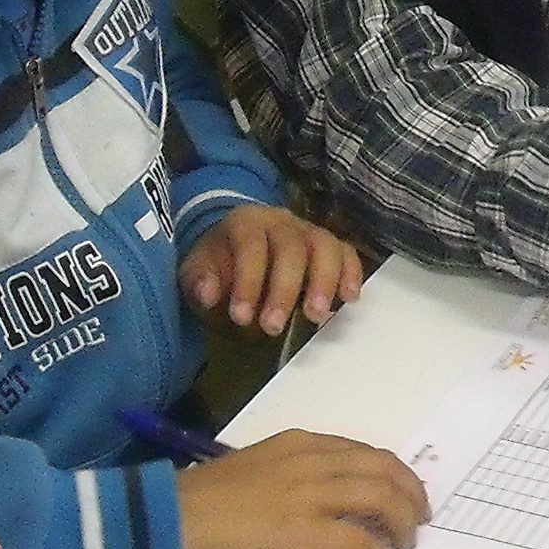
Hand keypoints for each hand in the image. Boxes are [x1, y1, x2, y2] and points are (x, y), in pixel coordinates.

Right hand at [178, 431, 428, 548]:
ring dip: (401, 523)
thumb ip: (294, 477)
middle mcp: (311, 461)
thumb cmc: (203, 501)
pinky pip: (358, 542)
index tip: (405, 492)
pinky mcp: (301, 529)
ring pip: (379, 498)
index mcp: (300, 444)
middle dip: (410, 493)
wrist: (167, 517)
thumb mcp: (257, 471)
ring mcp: (307, 493)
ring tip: (404, 545)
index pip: (363, 452)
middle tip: (418, 519)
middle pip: (382, 469)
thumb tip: (328, 504)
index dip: (392, 473)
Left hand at [182, 204, 367, 339]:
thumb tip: (208, 292)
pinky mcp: (330, 246)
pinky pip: (346, 252)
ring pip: (325, 246)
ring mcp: (310, 231)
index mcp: (246, 222)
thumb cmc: (221, 264)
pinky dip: (351, 274)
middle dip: (284, 290)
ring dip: (324, 282)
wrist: (239, 249)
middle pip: (291, 248)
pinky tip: (348, 299)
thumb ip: (199, 279)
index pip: (251, 245)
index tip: (240, 317)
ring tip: (317, 316)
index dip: (247, 281)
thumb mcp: (197, 270)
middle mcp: (282, 221)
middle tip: (273, 327)